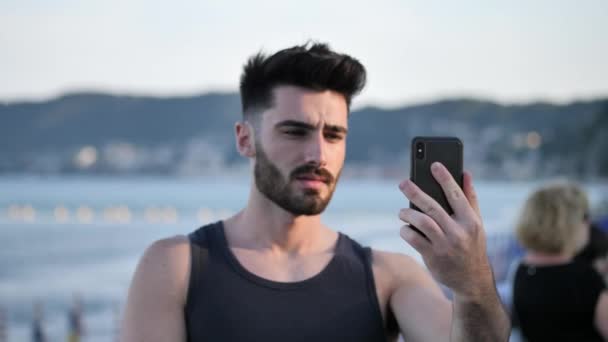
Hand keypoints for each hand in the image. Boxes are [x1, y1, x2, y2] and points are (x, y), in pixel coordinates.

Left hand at [398, 162, 493, 298]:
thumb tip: (466, 173)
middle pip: (433, 207)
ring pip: (422, 222)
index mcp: (471, 221)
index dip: (445, 178)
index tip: (434, 164)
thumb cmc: (471, 245)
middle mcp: (459, 232)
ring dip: (408, 213)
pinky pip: (414, 238)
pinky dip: (406, 230)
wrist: (471, 280)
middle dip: (416, 193)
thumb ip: (471, 198)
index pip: (457, 195)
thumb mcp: (476, 223)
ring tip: (402, 211)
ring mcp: (445, 245)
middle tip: (403, 183)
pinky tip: (404, 228)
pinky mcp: (433, 256)